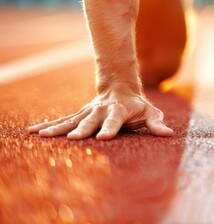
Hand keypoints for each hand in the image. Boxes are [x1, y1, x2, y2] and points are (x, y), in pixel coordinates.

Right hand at [28, 88, 172, 139]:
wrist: (120, 85)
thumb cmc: (138, 104)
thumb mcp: (150, 112)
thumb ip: (157, 123)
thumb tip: (169, 133)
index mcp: (119, 110)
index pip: (115, 120)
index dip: (110, 128)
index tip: (103, 137)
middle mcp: (101, 110)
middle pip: (91, 120)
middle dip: (83, 129)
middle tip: (74, 138)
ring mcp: (88, 111)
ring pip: (72, 120)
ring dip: (58, 127)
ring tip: (43, 135)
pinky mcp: (80, 114)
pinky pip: (63, 120)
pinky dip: (50, 125)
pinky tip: (34, 132)